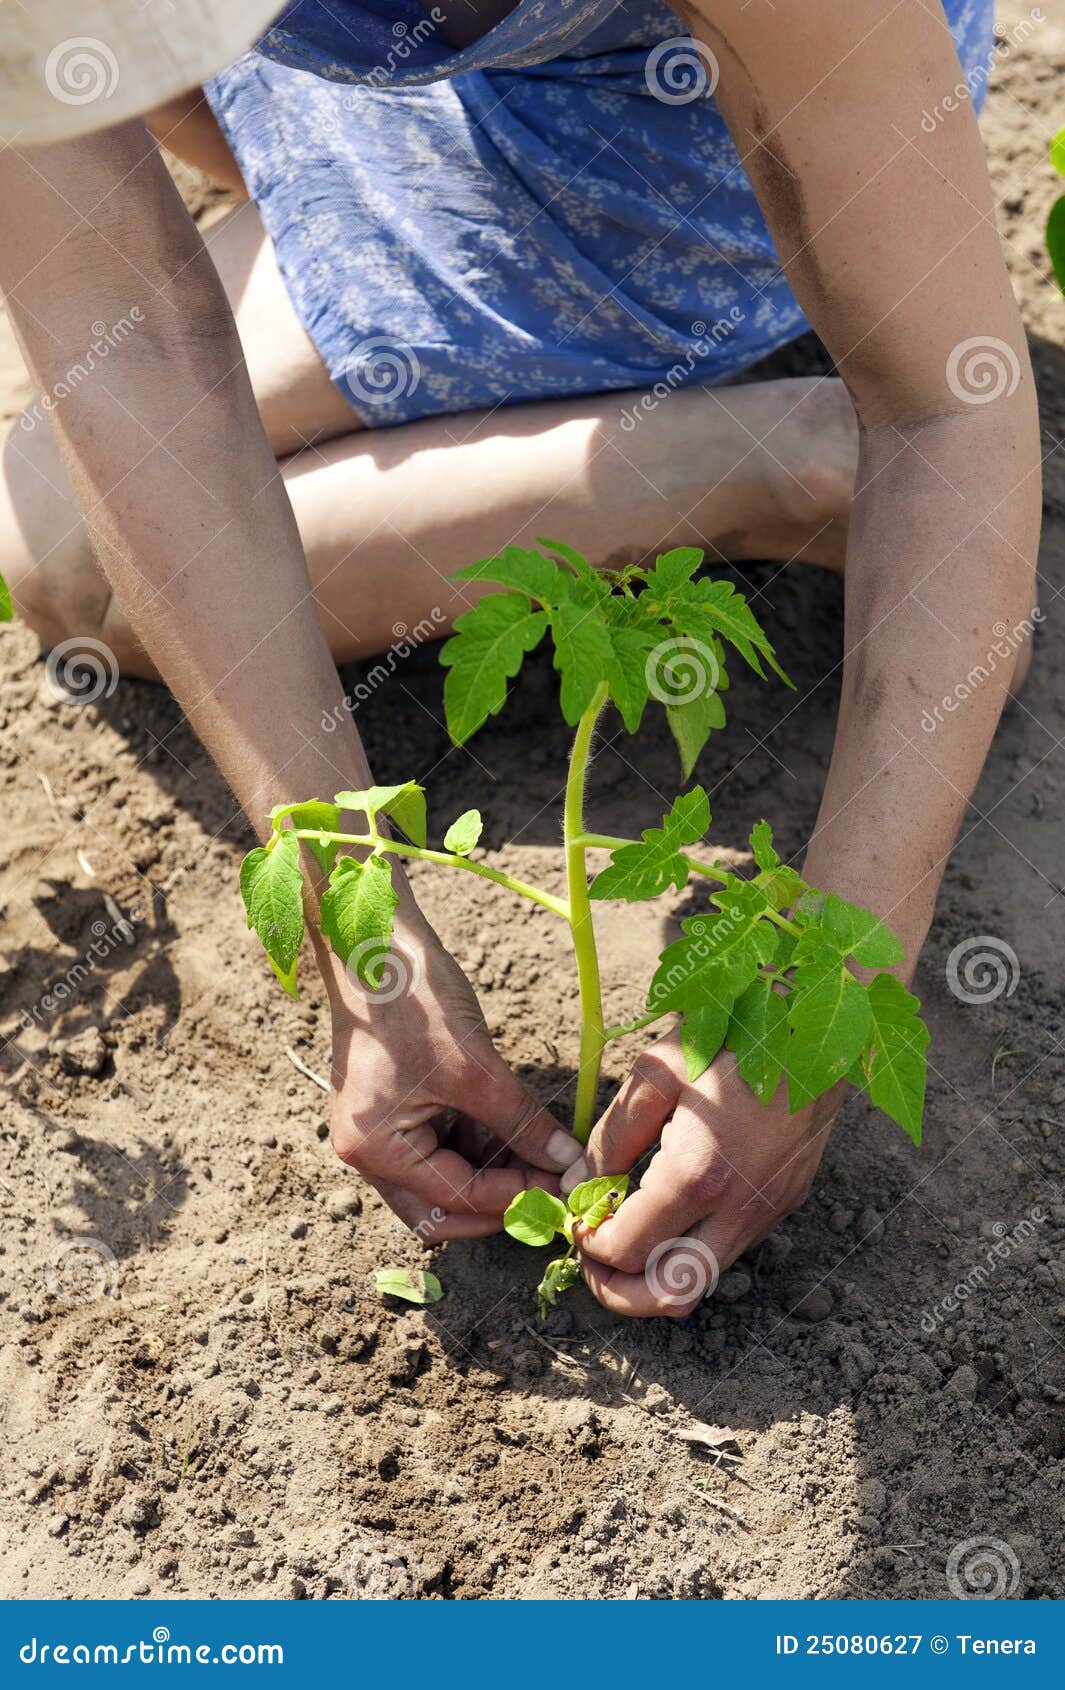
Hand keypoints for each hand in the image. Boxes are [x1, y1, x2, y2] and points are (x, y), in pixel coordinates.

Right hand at [323, 915, 581, 1240]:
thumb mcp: (478, 1069)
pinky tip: (516, 1130)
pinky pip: (436, 1143)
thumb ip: (522, 1124)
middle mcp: (367, 1150)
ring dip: (490, 1171)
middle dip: (496, 1200)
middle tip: (550, 1186)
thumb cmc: (416, 1001)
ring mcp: (376, 1127)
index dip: (514, 1198)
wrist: (377, 939)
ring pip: (440, 1176)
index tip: (563, 1188)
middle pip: (438, 1206)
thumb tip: (567, 1163)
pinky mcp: (390, 1105)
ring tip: (542, 1152)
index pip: (454, 1199)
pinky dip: (475, 1143)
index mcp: (376, 1149)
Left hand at [567, 1035, 843, 1316]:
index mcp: (699, 1173)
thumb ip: (614, 1134)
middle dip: (619, 1290)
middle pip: (669, 1295)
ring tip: (624, 1236)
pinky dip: (689, 1247)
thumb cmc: (732, 1034)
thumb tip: (580, 1183)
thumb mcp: (657, 1072)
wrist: (816, 1022)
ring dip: (655, 1273)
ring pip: (703, 1280)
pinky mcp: (785, 1203)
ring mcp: (768, 1211)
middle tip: (593, 1258)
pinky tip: (667, 1209)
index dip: (589, 1244)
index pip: (628, 1248)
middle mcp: (739, 1207)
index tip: (575, 1217)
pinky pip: (728, 1247)